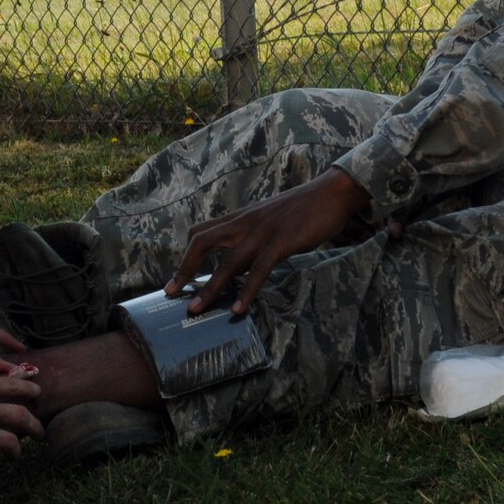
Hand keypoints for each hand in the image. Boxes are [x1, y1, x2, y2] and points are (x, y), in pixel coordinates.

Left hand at [167, 168, 370, 314]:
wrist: (332, 193)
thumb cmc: (303, 209)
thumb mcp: (270, 219)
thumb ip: (252, 236)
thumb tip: (241, 262)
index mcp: (241, 217)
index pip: (201, 232)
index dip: (186, 255)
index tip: (178, 277)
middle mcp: (245, 222)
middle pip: (202, 242)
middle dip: (184, 269)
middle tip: (171, 293)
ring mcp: (262, 231)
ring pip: (227, 262)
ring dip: (209, 288)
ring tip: (196, 310)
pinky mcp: (282, 241)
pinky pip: (259, 269)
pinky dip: (247, 291)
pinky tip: (239, 309)